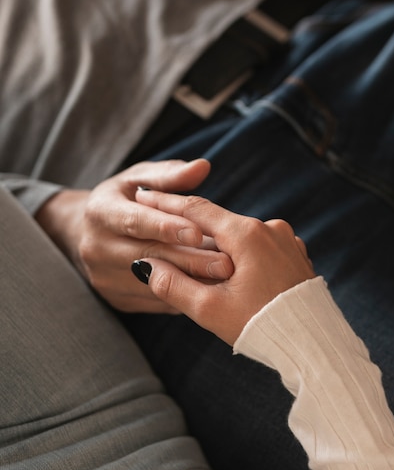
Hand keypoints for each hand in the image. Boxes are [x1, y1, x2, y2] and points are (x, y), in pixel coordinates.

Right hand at [35, 159, 232, 312]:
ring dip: (190, 283)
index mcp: (100, 212)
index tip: (197, 233)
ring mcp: (103, 278)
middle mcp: (95, 247)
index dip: (165, 227)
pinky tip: (211, 292)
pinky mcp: (117, 299)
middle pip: (147, 256)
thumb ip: (171, 176)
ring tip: (225, 279)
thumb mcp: (140, 180)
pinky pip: (154, 303)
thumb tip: (203, 166)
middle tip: (225, 265)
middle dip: (188, 260)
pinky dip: (183, 298)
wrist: (92, 233)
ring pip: (152, 284)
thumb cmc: (126, 199)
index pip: (135, 221)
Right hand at [132, 192, 315, 344]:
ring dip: (219, 247)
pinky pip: (260, 248)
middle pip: (219, 223)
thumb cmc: (262, 327)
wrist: (314, 345)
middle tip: (165, 231)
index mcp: (247, 234)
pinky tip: (231, 273)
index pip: (196, 209)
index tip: (143, 194)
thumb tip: (146, 266)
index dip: (165, 202)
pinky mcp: (295, 255)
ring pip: (240, 237)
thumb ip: (172, 284)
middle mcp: (270, 228)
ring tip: (196, 262)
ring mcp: (286, 240)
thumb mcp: (209, 309)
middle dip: (192, 231)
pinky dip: (241, 256)